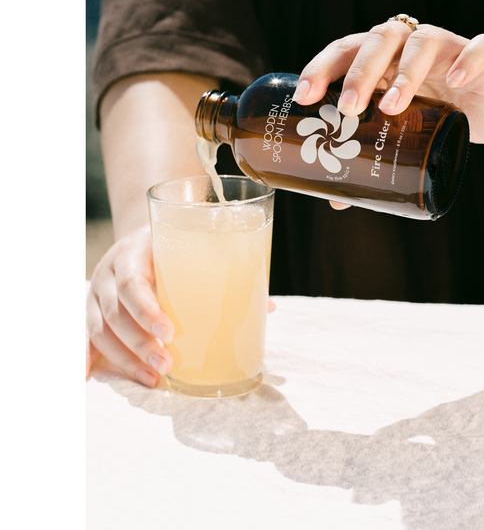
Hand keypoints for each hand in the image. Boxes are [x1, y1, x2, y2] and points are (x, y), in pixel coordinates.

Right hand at [86, 225, 277, 385]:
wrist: (142, 237)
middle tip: (166, 364)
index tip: (169, 332)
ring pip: (100, 329)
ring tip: (153, 379)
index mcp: (134, 252)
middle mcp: (109, 271)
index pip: (132, 282)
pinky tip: (86, 377)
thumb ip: (222, 273)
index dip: (147, 310)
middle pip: (115, 312)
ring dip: (125, 359)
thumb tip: (267, 307)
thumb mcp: (191, 248)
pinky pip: (84, 335)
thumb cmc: (173, 246)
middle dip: (140, 343)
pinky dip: (84, 357)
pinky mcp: (92, 309)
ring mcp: (96, 292)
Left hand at [293, 23, 483, 144]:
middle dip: (359, 73)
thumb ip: (370, 159)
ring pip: (421, 43)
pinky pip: (478, 50)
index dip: (322, 68)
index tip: (305, 97)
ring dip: (404, 73)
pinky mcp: (482, 59)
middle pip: (378, 41)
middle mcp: (407, 45)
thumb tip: (336, 200)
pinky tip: (454, 81)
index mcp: (380, 59)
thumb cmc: (435, 114)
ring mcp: (445, 47)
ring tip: (391, 106)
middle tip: (347, 108)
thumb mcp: (400, 134)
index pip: (345, 52)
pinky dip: (466, 63)